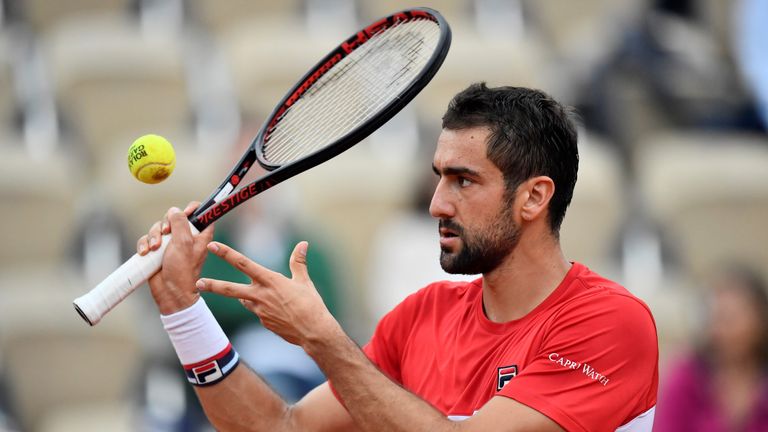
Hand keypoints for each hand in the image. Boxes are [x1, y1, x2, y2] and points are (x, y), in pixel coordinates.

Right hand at [137, 202, 214, 314]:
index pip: (201, 213)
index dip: (192, 209)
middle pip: (174, 217)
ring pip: (159, 228)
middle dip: (166, 224)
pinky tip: (145, 252)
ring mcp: (171, 244)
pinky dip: (145, 244)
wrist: (170, 291)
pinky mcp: (158, 251)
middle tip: (166, 234)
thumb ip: (180, 224)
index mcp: (200, 234)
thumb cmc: (182, 270)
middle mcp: (186, 237)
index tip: (184, 213)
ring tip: (154, 248)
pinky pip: (148, 239)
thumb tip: (175, 210)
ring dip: (153, 236)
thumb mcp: (184, 243)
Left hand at [196, 241, 340, 346]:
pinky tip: (273, 309)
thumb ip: (298, 262)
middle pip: (230, 289)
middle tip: (198, 282)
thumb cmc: (311, 305)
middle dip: (213, 285)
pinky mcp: (263, 322)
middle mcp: (261, 295)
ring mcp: (260, 310)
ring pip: (243, 299)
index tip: (213, 246)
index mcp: (270, 281)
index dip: (227, 254)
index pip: (244, 264)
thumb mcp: (304, 281)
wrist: (313, 332)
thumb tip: (303, 244)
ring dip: (241, 295)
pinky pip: (256, 311)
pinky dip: (259, 306)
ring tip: (249, 294)